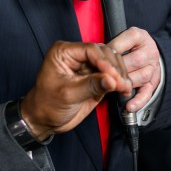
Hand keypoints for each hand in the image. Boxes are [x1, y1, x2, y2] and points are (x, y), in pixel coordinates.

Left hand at [20, 42, 134, 138]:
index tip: (114, 75)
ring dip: (120, 75)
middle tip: (122, 84)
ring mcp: (87, 66)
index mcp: (63, 52)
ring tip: (125, 88)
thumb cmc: (47, 104)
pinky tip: (124, 89)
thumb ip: (91, 85)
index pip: (91, 50)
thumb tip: (112, 80)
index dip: (105, 62)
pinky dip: (119, 82)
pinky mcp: (95, 78)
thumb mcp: (68, 94)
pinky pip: (111, 76)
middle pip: (104, 53)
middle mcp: (76, 55)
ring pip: (110, 63)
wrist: (44, 120)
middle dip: (115, 68)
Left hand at [106, 27, 161, 114]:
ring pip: (143, 76)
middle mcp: (150, 50)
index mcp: (140, 36)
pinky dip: (138, 100)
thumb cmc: (122, 48)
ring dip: (127, 84)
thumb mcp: (117, 41)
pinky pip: (148, 92)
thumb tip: (99, 61)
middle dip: (119, 70)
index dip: (112, 51)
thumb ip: (107, 49)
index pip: (129, 39)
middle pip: (137, 59)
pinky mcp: (154, 82)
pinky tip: (129, 106)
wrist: (141, 57)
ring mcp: (153, 67)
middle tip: (106, 77)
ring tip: (114, 88)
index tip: (101, 62)